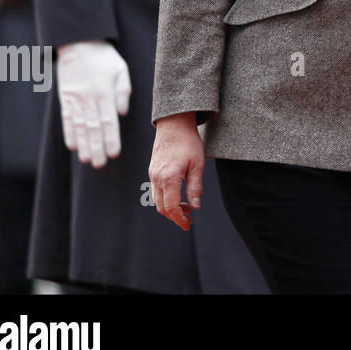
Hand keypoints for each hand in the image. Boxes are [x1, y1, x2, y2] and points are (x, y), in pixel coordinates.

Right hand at [56, 40, 131, 166]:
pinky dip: (69, 132)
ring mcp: (75, 99)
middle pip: (93, 127)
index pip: (108, 120)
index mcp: (105, 92)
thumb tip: (122, 114)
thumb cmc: (104, 58)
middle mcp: (89, 98)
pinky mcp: (65, 98)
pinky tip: (72, 146)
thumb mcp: (121, 70)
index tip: (113, 154)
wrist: (78, 43)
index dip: (111, 138)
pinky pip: (67, 118)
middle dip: (97, 147)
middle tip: (100, 165)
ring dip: (84, 144)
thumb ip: (123, 92)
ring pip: (79, 126)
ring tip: (87, 160)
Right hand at [148, 114, 204, 231]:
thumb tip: (195, 206)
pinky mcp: (153, 171)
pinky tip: (178, 196)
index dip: (179, 219)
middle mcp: (157, 178)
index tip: (188, 224)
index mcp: (169, 178)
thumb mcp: (197, 164)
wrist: (174, 125)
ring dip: (170, 208)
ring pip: (157, 200)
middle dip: (174, 216)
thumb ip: (195, 187)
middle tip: (189, 219)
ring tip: (186, 208)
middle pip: (162, 207)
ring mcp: (153, 174)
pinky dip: (166, 198)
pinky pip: (156, 191)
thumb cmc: (188, 142)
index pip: (171, 207)